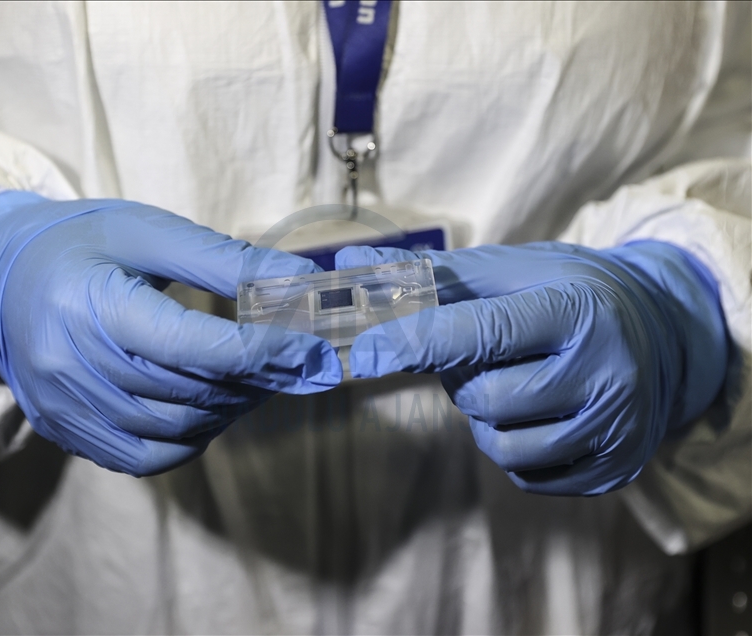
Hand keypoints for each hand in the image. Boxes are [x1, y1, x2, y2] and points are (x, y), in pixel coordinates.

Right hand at [0, 191, 340, 475]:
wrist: (2, 282)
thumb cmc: (83, 245)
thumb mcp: (149, 232)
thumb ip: (225, 260)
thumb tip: (299, 278)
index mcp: (89, 304)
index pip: (193, 345)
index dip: (262, 351)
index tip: (308, 348)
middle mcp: (69, 365)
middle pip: (190, 390)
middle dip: (255, 378)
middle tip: (290, 360)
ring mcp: (64, 407)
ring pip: (174, 427)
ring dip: (230, 408)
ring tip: (256, 380)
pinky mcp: (66, 431)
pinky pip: (145, 458)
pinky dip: (192, 438)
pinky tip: (211, 408)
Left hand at [336, 241, 727, 494]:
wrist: (659, 333)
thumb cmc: (570, 293)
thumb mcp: (512, 270)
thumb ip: (432, 274)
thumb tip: (353, 262)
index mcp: (579, 310)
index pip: (483, 332)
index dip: (416, 343)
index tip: (367, 352)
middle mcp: (607, 374)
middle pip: (485, 398)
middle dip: (463, 378)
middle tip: (483, 354)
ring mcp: (616, 430)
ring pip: (501, 445)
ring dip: (483, 416)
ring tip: (510, 381)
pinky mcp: (613, 472)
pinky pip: (526, 475)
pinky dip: (511, 444)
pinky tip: (535, 411)